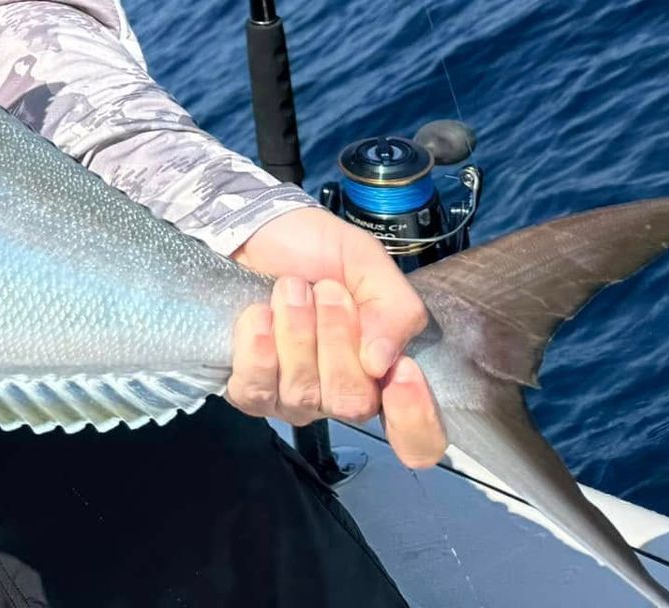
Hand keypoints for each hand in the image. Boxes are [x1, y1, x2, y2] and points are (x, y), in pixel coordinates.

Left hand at [228, 207, 446, 467]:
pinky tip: (258, 315)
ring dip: (297, 332)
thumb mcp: (368, 264)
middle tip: (326, 289)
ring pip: (303, 393)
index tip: (403, 371)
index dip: (416, 420)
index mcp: (385, 373)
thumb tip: (382, 364)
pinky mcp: (250, 391)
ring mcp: (293, 398)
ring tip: (290, 288)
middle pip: (353, 403)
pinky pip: (256, 392)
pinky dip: (258, 349)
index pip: (418, 438)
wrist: (254, 229)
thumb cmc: (316, 250)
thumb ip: (393, 308)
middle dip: (338, 337)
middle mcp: (342, 396)